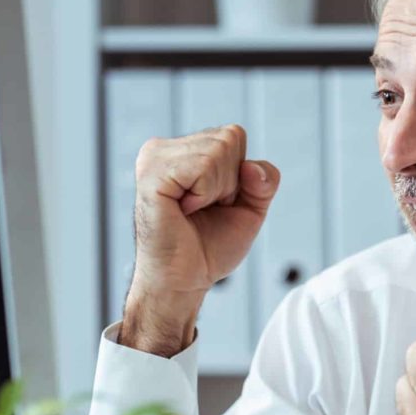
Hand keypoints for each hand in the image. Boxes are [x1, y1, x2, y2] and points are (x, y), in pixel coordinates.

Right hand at [121, 125, 279, 356]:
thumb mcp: (252, 206)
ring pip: (219, 150)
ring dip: (217, 190)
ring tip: (192, 211)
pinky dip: (205, 194)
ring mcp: (153, 158)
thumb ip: (264, 179)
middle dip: (230, 181)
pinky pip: (203, 167)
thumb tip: (250, 167)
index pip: (235, 135)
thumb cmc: (211, 245)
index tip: (216, 202)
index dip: (239, 175)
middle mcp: (163, 147)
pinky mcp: (151, 175)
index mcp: (182, 149)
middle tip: (204, 209)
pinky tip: (184, 210)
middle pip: (230, 138)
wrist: (185, 280)